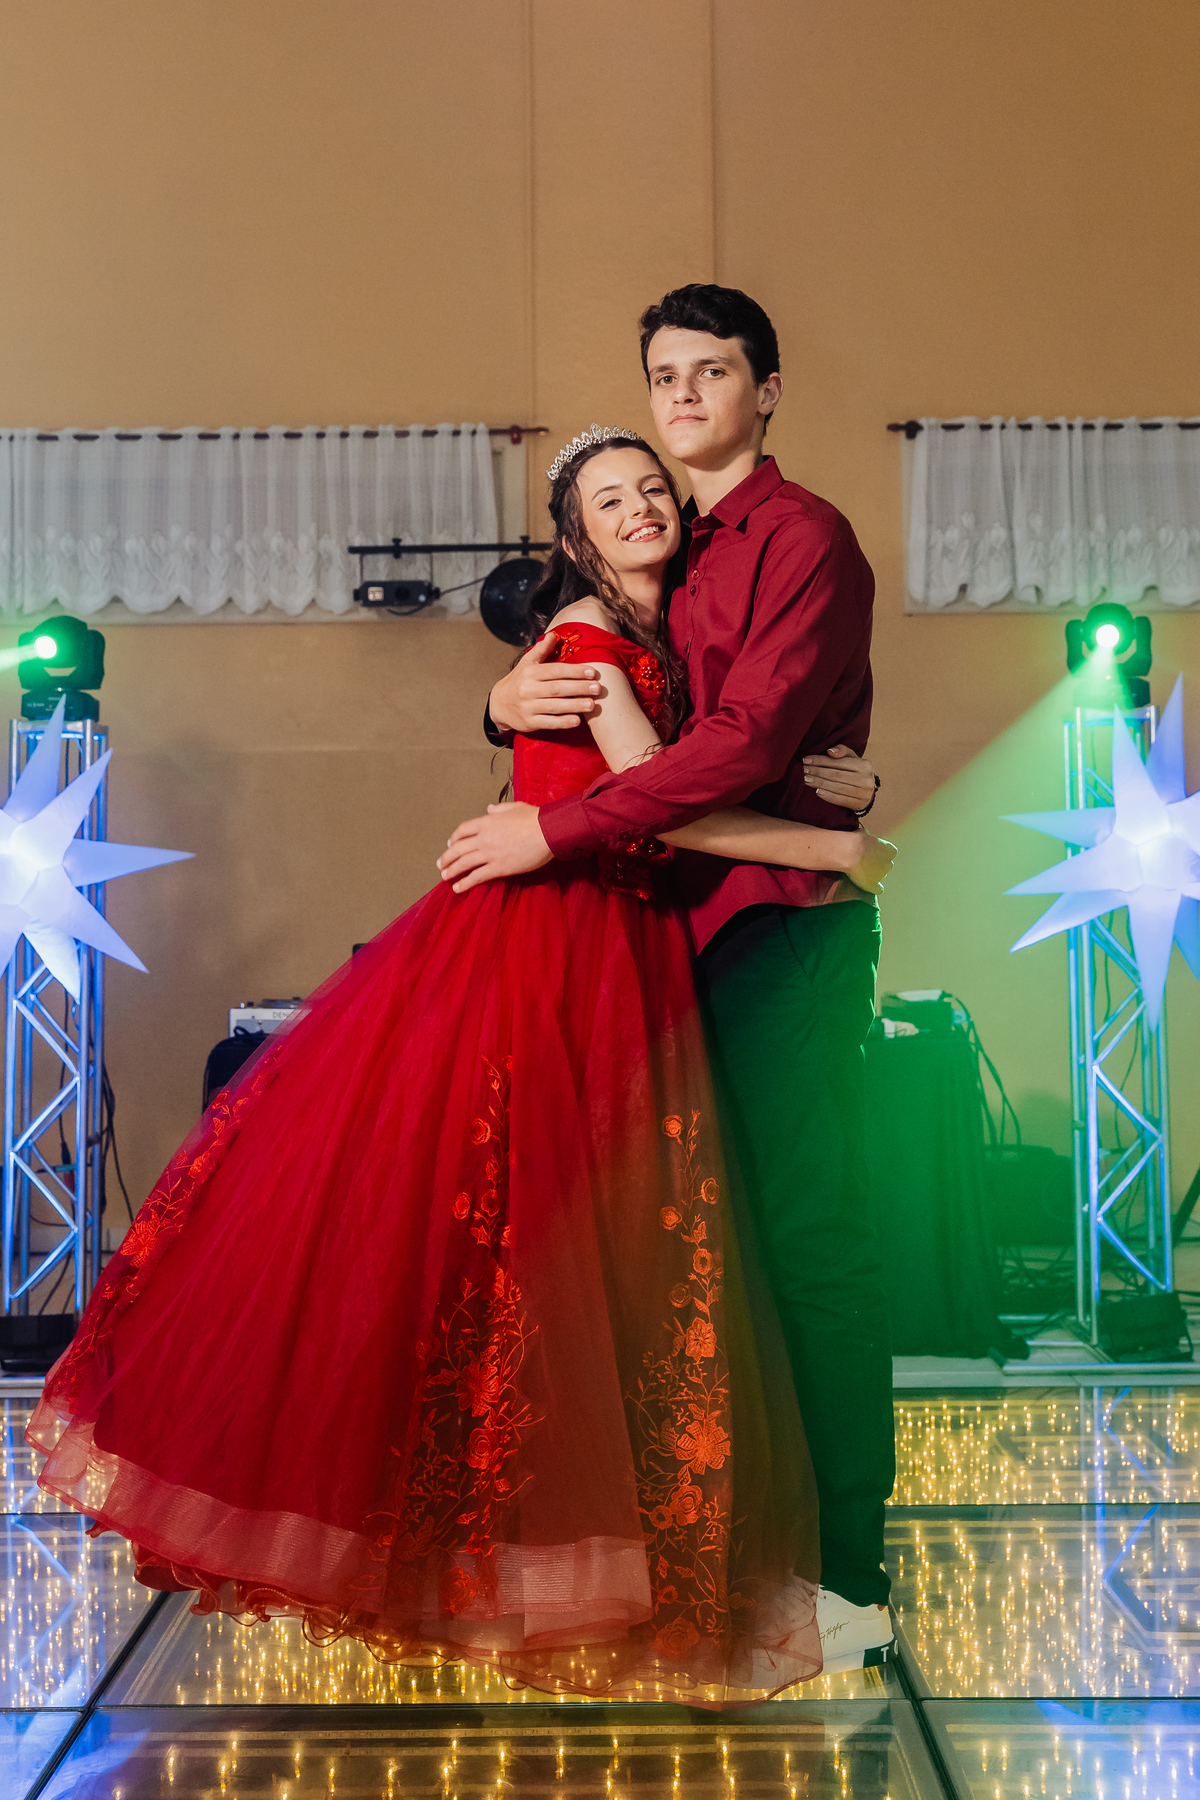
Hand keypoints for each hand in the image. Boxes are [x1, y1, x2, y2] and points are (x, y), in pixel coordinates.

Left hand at [437, 801, 551, 891]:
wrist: (547, 831)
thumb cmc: (535, 818)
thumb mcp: (514, 807)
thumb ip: (499, 809)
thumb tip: (489, 809)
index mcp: (487, 822)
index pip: (463, 830)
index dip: (454, 838)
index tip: (450, 843)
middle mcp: (484, 838)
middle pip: (458, 848)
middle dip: (447, 857)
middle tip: (441, 864)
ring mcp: (490, 853)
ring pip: (464, 863)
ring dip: (451, 870)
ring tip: (444, 876)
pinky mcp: (499, 867)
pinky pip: (477, 876)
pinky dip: (465, 882)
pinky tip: (458, 887)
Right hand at [489, 633, 602, 733]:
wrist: (499, 704)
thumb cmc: (518, 681)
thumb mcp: (527, 663)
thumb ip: (541, 650)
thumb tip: (553, 635)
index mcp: (530, 673)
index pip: (555, 671)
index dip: (574, 671)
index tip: (592, 672)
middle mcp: (528, 689)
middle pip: (557, 688)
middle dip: (578, 688)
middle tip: (598, 688)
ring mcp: (528, 707)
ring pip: (554, 706)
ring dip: (574, 705)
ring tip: (592, 704)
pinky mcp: (529, 722)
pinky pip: (548, 723)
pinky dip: (562, 722)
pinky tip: (577, 720)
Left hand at [802, 744, 877, 810]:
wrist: (868, 792)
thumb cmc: (856, 772)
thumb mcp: (852, 758)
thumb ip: (842, 751)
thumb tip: (830, 751)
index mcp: (864, 765)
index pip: (838, 762)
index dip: (821, 760)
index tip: (806, 760)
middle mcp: (865, 779)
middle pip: (836, 774)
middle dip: (817, 772)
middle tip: (804, 770)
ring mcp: (863, 793)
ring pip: (836, 787)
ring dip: (819, 783)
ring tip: (806, 780)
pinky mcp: (858, 804)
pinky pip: (840, 800)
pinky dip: (827, 796)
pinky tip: (817, 791)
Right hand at [843, 829, 896, 895]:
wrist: (849, 852)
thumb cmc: (856, 841)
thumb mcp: (864, 833)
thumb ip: (869, 838)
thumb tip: (865, 836)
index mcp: (890, 850)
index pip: (890, 853)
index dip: (882, 852)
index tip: (874, 852)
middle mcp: (888, 864)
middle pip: (886, 865)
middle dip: (879, 864)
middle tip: (867, 862)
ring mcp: (881, 875)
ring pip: (881, 876)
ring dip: (875, 874)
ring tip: (863, 872)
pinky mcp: (873, 885)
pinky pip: (878, 890)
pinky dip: (875, 888)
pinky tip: (871, 887)